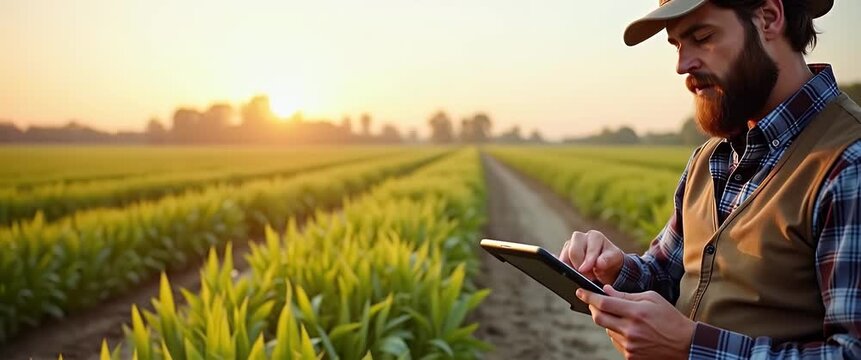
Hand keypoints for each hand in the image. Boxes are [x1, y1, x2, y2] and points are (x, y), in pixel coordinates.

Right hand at [558, 230, 623, 284]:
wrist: (606, 266)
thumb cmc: (610, 260)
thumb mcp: (614, 259)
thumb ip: (607, 260)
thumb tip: (599, 263)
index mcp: (595, 236)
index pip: (589, 248)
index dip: (588, 261)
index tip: (587, 272)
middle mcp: (581, 237)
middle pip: (573, 250)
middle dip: (578, 265)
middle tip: (586, 277)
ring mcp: (571, 244)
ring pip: (565, 256)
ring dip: (571, 268)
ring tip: (581, 276)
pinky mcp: (564, 253)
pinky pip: (561, 261)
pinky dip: (565, 269)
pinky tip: (572, 275)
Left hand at [576, 285, 694, 359]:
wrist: (685, 345)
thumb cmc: (669, 318)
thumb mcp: (652, 299)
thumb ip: (626, 295)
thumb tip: (605, 290)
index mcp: (636, 313)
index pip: (603, 303)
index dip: (589, 296)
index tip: (580, 291)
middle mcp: (630, 330)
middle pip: (599, 318)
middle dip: (593, 308)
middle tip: (594, 302)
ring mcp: (629, 345)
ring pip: (607, 330)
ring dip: (609, 321)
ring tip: (624, 318)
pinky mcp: (630, 356)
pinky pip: (615, 342)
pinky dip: (617, 334)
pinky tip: (630, 331)